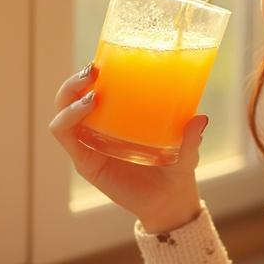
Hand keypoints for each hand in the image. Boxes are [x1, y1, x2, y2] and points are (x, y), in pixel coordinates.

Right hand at [48, 62, 208, 232]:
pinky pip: (65, 136)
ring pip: (62, 112)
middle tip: (94, 71)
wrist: (169, 204)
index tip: (102, 59)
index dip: (91, 72)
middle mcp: (98, 127)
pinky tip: (86, 110)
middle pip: (71, 95)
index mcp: (116, 116)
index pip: (93, 87)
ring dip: (69, 96)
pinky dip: (68, 120)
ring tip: (92, 93)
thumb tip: (201, 118)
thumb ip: (191, 138)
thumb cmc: (175, 169)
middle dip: (75, 80)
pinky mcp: (85, 162)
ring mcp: (89, 144)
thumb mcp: (186, 150)